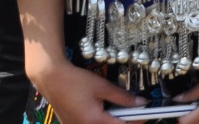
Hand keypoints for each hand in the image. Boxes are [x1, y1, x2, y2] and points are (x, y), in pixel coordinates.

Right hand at [24, 59, 140, 123]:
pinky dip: (101, 121)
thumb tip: (141, 102)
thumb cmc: (76, 81)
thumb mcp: (103, 87)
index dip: (137, 121)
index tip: (146, 114)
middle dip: (125, 122)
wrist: (52, 79)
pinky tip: (106, 111)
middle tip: (135, 112)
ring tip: (121, 110)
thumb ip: (123, 97)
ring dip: (113, 121)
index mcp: (93, 121)